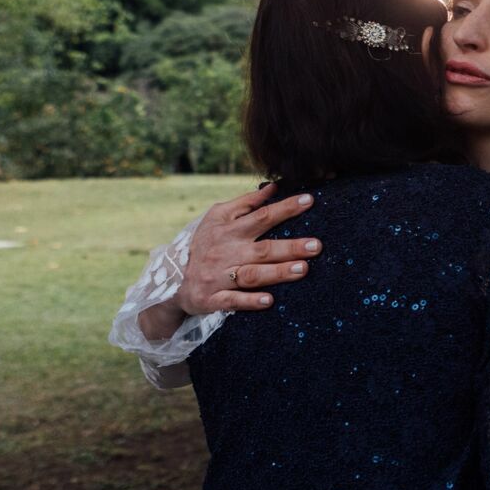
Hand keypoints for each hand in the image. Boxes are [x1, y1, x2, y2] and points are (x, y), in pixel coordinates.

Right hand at [175, 183, 323, 314]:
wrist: (173, 280)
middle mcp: (227, 252)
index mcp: (229, 230)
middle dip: (290, 247)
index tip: (309, 201)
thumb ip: (245, 203)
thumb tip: (272, 187)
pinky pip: (232, 301)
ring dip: (277, 273)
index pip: (262, 216)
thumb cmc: (204, 244)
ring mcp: (220, 277)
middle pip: (263, 249)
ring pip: (252, 275)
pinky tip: (269, 300)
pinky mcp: (213, 299)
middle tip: (316, 245)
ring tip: (302, 269)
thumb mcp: (217, 217)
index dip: (285, 208)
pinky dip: (250, 301)